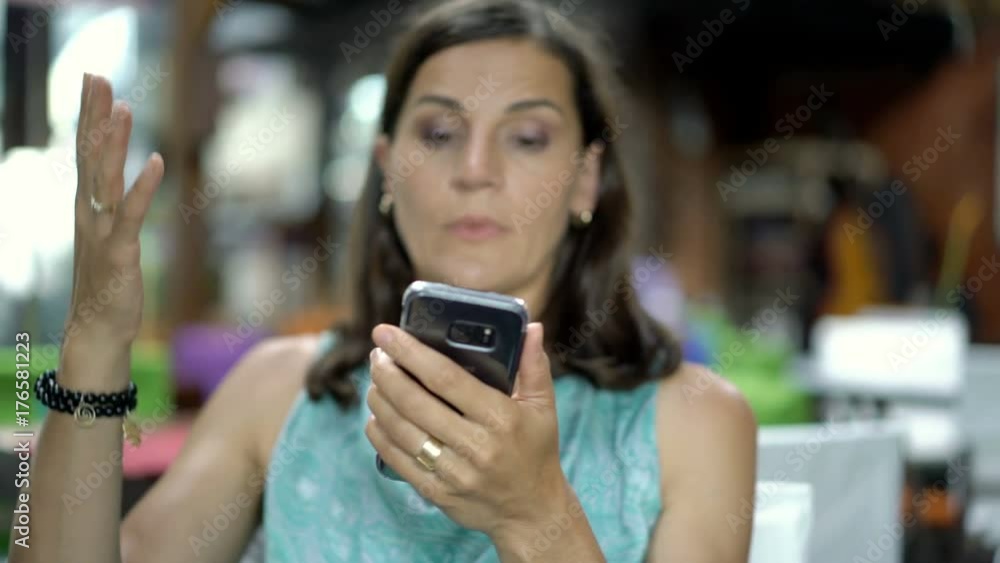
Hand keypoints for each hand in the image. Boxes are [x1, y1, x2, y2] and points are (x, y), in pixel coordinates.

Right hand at [64, 74, 163, 352]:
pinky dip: (143, 188)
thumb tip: (116, 179)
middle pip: (89, 155)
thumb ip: (110, 205)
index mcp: (87, 206)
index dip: (88, 115)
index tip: (92, 80)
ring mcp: (102, 231)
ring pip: (105, 179)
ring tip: (122, 107)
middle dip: (93, 115)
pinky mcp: (119, 251)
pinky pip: (132, 214)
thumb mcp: (106, 235)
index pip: (84, 151)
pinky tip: (157, 162)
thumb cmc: (105, 282)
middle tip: (96, 76)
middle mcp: (89, 212)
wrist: (97, 328)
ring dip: (114, 143)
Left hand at [365, 322, 568, 537]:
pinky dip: (380, 435)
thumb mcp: (543, 407)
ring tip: (375, 381)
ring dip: (379, 401)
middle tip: (377, 355)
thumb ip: (534, 365)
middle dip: (387, 373)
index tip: (386, 333)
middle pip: (415, 402)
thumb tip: (530, 326)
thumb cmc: (536, 451)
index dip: (411, 352)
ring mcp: (453, 473)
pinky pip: (397, 460)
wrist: (531, 512)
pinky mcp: (437, 493)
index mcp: (500, 417)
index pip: (445, 377)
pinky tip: (376, 416)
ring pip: (401, 430)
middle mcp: (475, 446)